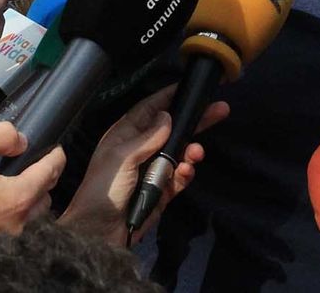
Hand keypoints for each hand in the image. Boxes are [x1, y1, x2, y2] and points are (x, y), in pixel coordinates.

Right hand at [0, 121, 64, 246]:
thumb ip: (2, 135)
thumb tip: (21, 141)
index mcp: (15, 198)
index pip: (49, 173)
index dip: (55, 156)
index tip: (56, 148)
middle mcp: (14, 224)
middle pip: (43, 198)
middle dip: (44, 179)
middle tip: (36, 162)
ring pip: (28, 215)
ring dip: (28, 197)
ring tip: (17, 178)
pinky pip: (10, 225)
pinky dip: (11, 210)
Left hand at [59, 84, 228, 245]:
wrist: (99, 233)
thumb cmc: (104, 190)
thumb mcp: (121, 157)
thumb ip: (147, 137)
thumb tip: (167, 115)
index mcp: (125, 136)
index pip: (150, 109)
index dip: (169, 97)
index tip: (189, 87)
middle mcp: (140, 150)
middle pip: (172, 129)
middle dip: (194, 120)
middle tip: (220, 110)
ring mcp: (152, 171)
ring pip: (180, 153)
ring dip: (191, 151)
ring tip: (197, 152)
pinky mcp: (161, 192)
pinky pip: (179, 177)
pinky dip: (185, 173)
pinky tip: (187, 171)